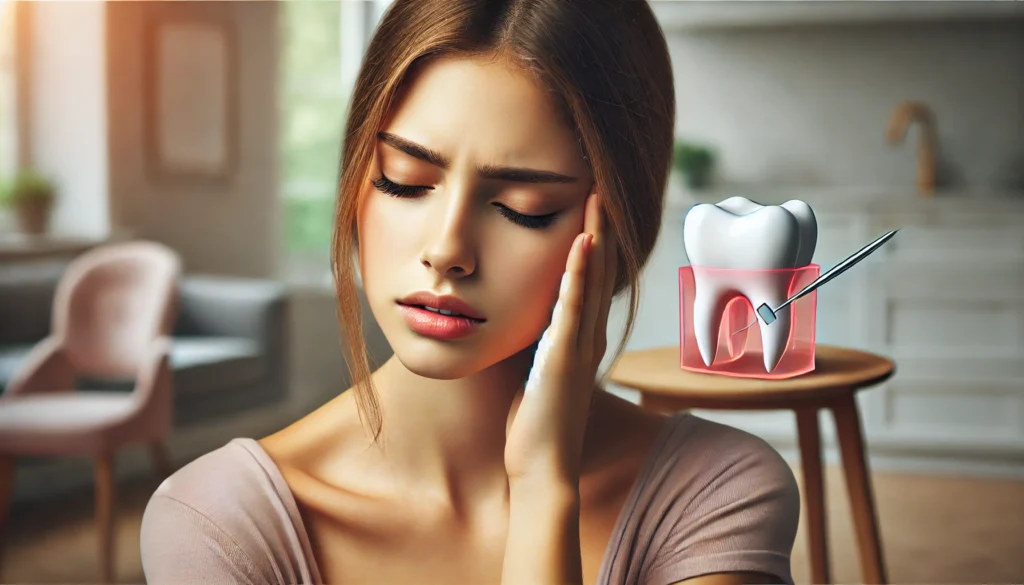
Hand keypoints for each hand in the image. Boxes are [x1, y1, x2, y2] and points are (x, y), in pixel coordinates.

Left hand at [504, 193, 617, 485]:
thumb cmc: (534, 427)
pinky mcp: (564, 358)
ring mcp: (579, 347)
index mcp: (578, 340)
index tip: (591, 209)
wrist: (542, 469)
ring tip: (599, 198)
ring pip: (592, 281)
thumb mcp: (533, 373)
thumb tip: (513, 318)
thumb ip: (532, 345)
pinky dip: (579, 274)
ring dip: (597, 238)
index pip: (589, 281)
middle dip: (602, 228)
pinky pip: (573, 308)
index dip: (594, 244)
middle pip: (599, 272)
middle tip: (603, 187)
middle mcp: (586, 338)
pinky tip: (581, 243)